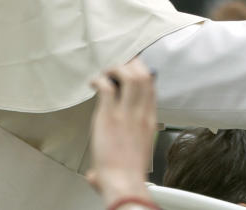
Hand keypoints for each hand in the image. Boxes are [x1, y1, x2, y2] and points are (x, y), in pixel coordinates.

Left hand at [86, 59, 156, 206]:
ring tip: (108, 71)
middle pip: (144, 76)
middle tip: (121, 64)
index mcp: (150, 120)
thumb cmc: (130, 172)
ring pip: (129, 76)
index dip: (143, 74)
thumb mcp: (139, 152)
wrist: (124, 182)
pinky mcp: (109, 116)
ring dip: (118, 68)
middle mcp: (141, 112)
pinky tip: (94, 81)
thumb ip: (127, 148)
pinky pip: (106, 88)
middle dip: (133, 64)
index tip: (133, 70)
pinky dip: (99, 80)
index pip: (152, 88)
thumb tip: (98, 169)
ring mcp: (126, 113)